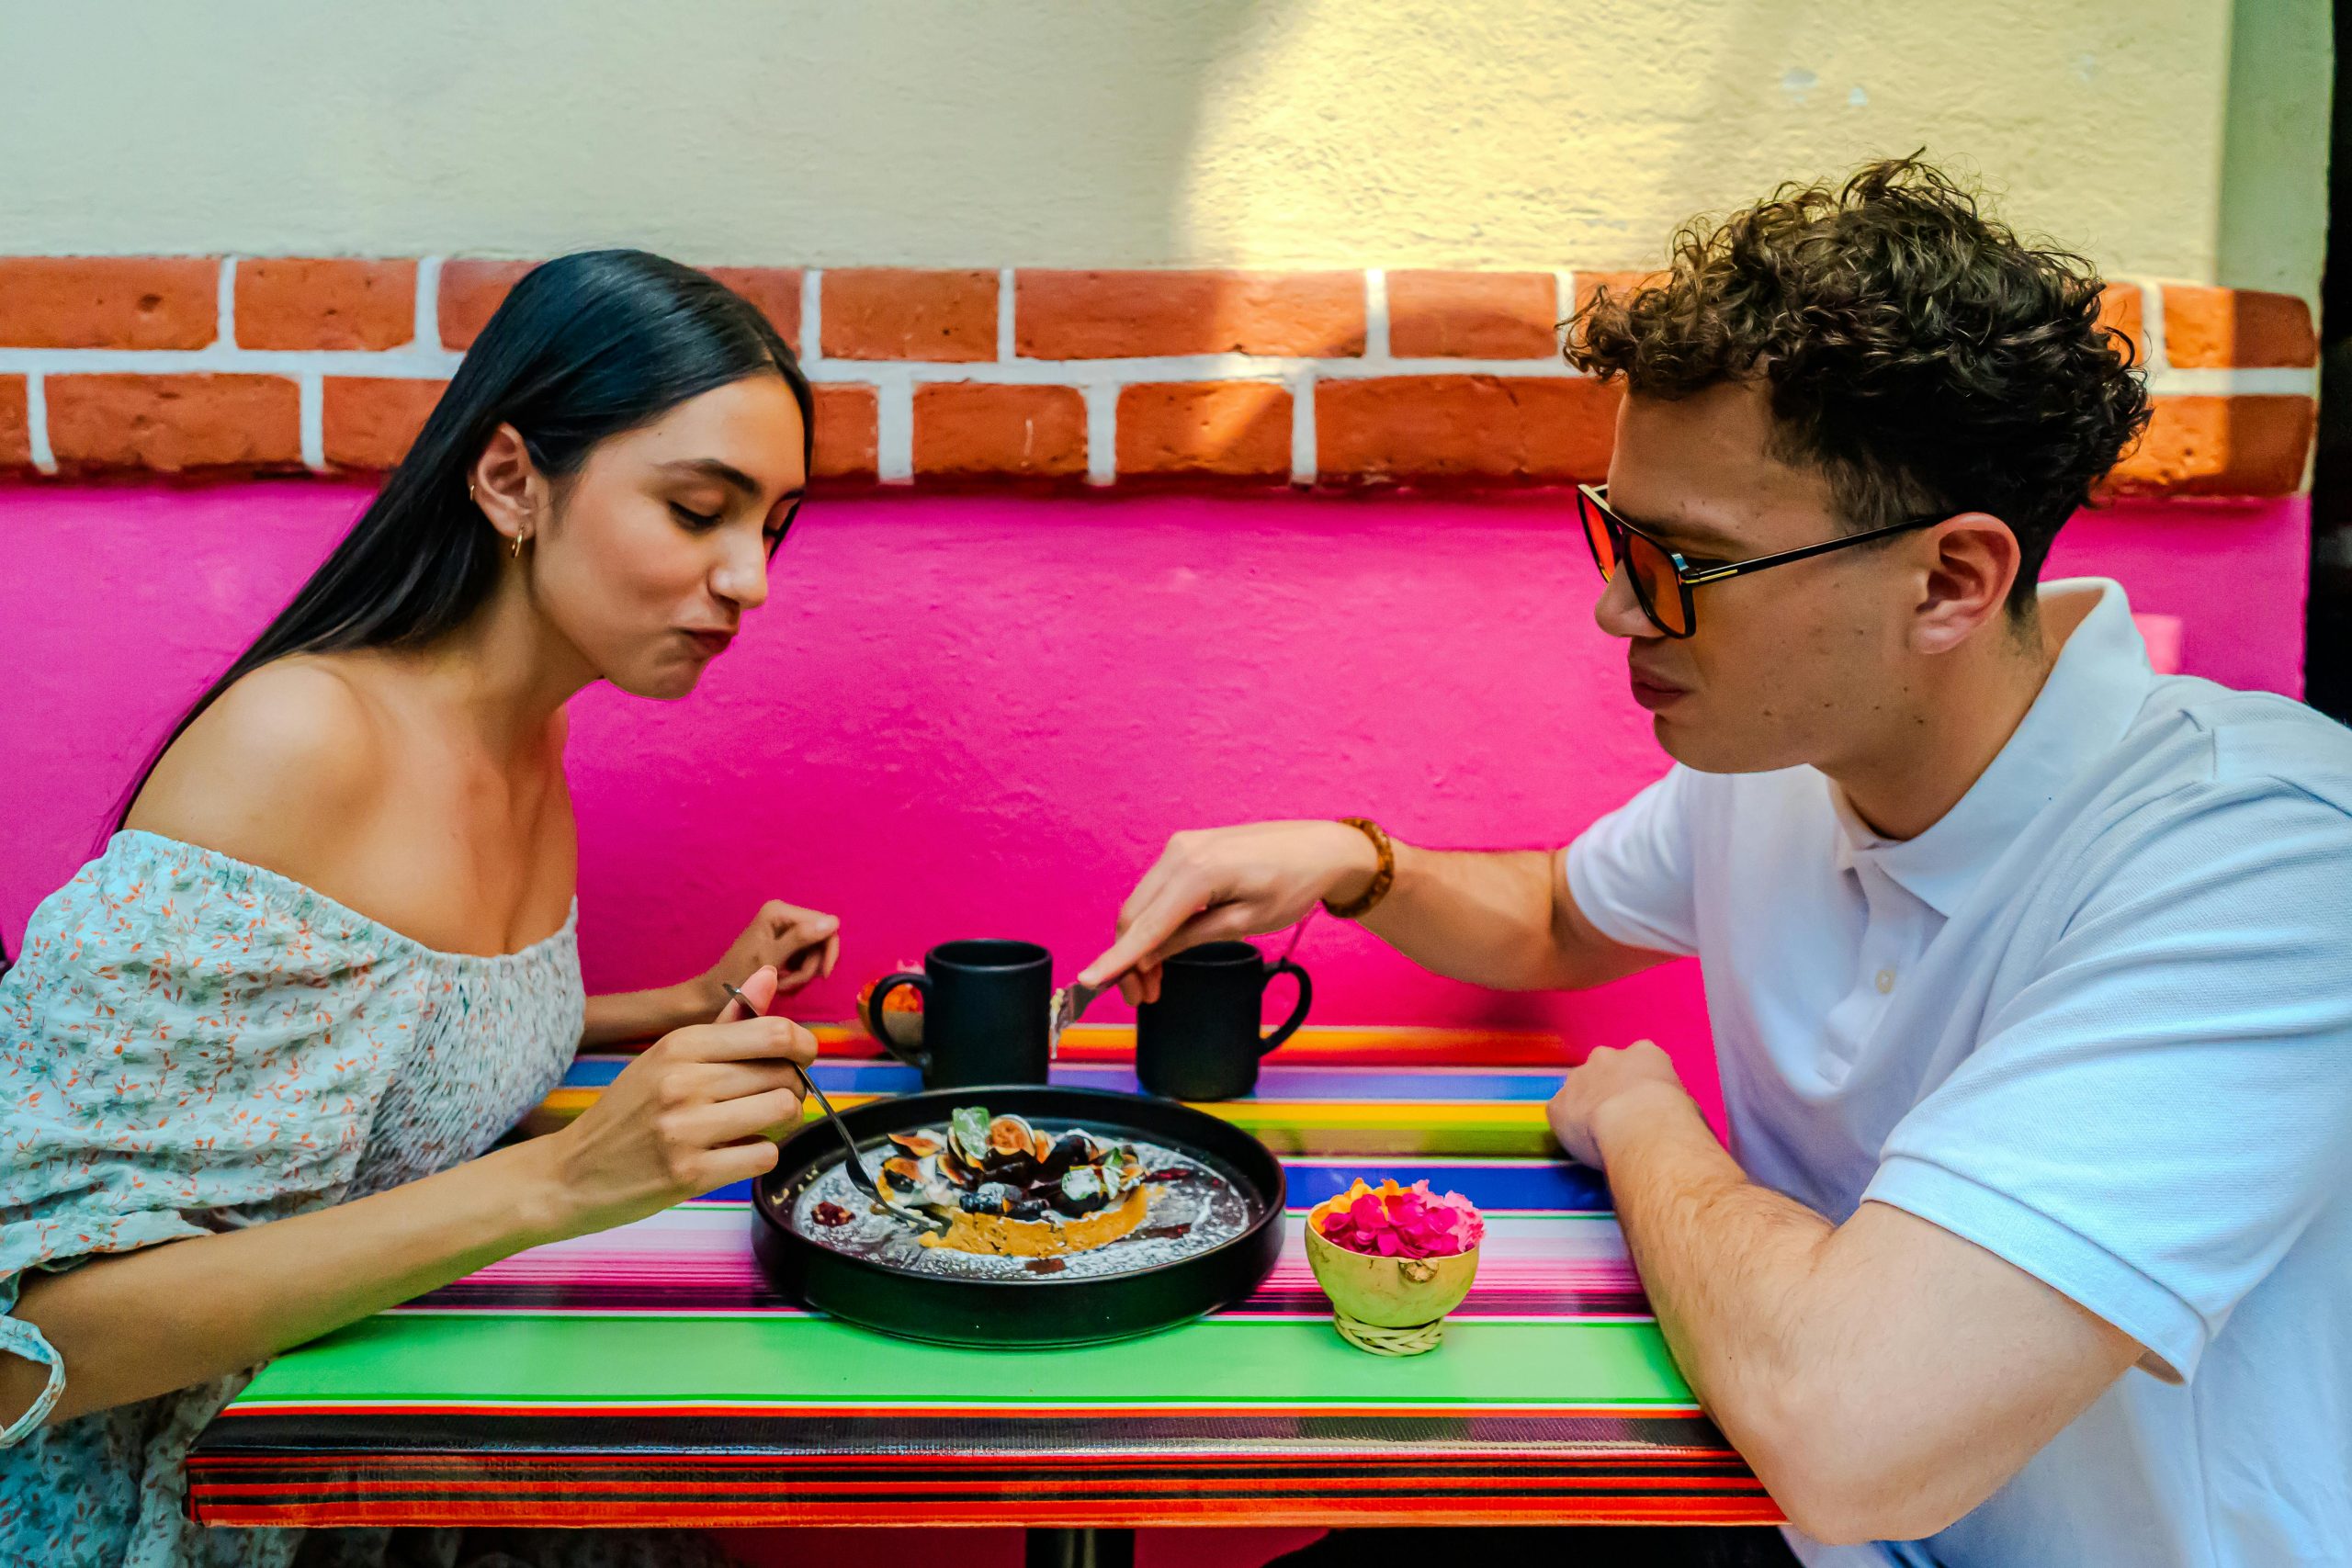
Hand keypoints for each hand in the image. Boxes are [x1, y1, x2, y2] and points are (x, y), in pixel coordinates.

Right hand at [542, 964, 817, 1235]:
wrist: (570, 1174)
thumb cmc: (626, 1112)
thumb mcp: (666, 1057)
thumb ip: (726, 1021)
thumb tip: (768, 974)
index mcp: (680, 1045)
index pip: (774, 1033)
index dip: (803, 1045)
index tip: (802, 1057)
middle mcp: (684, 1082)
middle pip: (784, 1074)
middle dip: (792, 1088)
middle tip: (772, 1098)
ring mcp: (686, 1130)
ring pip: (782, 1112)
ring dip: (782, 1122)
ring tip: (758, 1124)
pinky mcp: (691, 1175)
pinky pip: (765, 1156)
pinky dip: (761, 1155)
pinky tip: (736, 1153)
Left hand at [693, 900, 840, 1013]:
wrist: (713, 996)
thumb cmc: (737, 978)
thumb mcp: (770, 959)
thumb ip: (801, 938)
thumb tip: (834, 922)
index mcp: (780, 911)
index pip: (826, 924)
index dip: (828, 950)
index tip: (822, 975)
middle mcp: (783, 915)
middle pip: (820, 939)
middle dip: (810, 965)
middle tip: (792, 982)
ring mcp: (783, 931)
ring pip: (813, 953)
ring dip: (802, 974)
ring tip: (782, 984)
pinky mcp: (782, 946)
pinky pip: (803, 960)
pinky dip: (796, 975)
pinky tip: (781, 983)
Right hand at [1078, 821, 1380, 1004]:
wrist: (1320, 848)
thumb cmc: (1293, 884)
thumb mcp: (1246, 922)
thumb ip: (1192, 937)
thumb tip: (1149, 956)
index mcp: (1199, 871)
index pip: (1146, 925)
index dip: (1116, 959)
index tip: (1087, 983)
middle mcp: (1180, 852)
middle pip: (1134, 915)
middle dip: (1128, 960)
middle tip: (1141, 998)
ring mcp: (1181, 847)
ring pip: (1141, 904)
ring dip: (1139, 944)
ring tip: (1153, 983)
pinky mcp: (1186, 850)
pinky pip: (1157, 891)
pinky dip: (1152, 923)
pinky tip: (1162, 950)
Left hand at [1544, 1039, 1693, 1167]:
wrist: (1640, 1125)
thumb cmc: (1674, 1116)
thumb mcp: (1686, 1101)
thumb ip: (1670, 1101)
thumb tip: (1672, 1119)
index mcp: (1644, 1053)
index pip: (1640, 1060)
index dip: (1641, 1085)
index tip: (1645, 1105)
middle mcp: (1607, 1057)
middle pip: (1604, 1069)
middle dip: (1608, 1089)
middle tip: (1620, 1119)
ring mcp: (1578, 1078)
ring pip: (1579, 1090)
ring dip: (1586, 1107)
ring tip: (1601, 1135)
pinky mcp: (1557, 1105)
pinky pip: (1561, 1115)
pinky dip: (1569, 1129)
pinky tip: (1583, 1145)